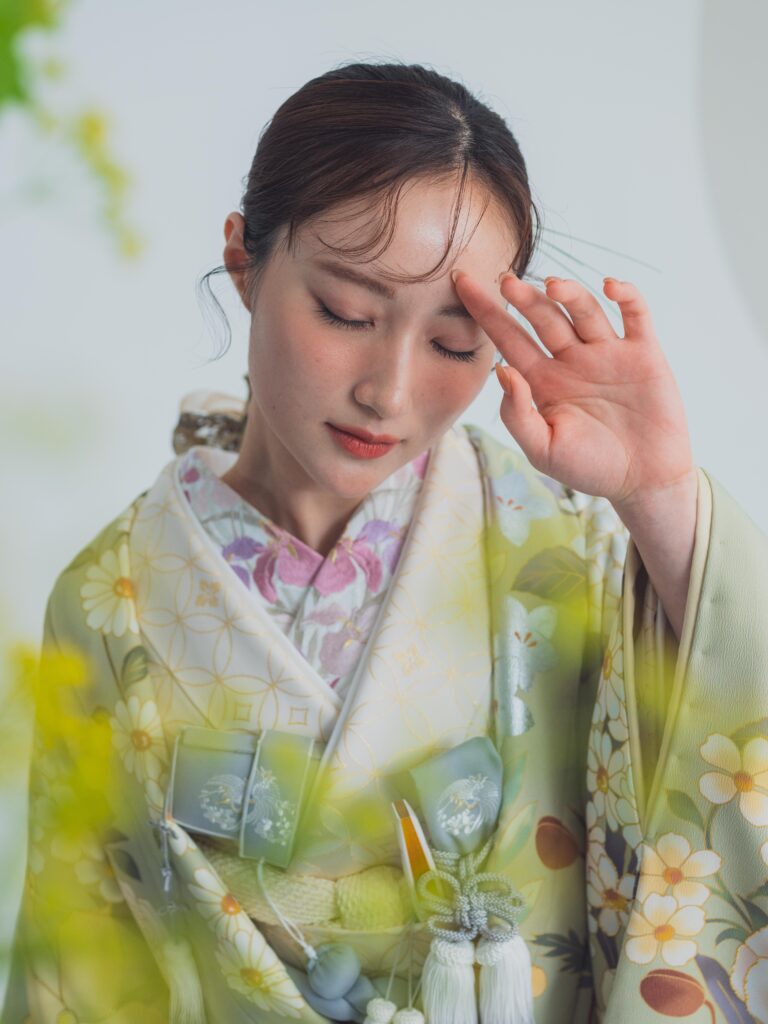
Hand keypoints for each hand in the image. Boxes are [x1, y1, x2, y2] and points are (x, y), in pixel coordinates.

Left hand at [451, 271, 694, 507]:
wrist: (644, 481)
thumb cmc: (590, 468)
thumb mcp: (542, 449)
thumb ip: (517, 414)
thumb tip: (502, 371)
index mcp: (542, 380)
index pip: (508, 337)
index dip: (485, 311)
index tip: (461, 282)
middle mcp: (571, 359)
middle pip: (543, 318)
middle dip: (524, 298)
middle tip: (506, 281)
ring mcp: (607, 353)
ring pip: (584, 310)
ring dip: (569, 293)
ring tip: (552, 286)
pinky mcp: (643, 353)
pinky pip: (635, 314)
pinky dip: (626, 295)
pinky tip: (609, 286)